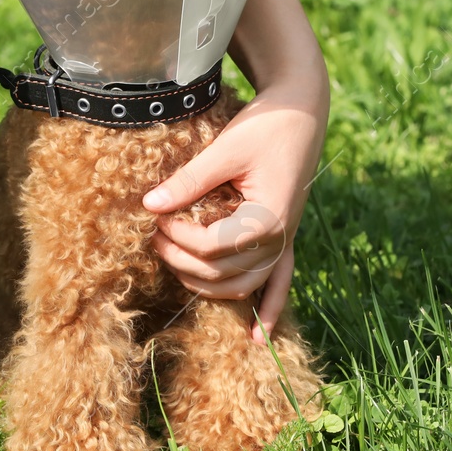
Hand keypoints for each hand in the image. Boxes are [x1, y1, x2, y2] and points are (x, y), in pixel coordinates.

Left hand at [144, 76, 327, 341]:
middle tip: (154, 235)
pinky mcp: (284, 237)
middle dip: (182, 260)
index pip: (213, 248)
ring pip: (244, 286)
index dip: (178, 238)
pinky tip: (259, 338)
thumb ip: (190, 180)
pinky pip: (280, 283)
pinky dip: (269, 310)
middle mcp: (281, 238)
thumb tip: (149, 205)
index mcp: (269, 218)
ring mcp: (285, 241)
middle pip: (224, 273)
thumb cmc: (266, 125)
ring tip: (174, 263)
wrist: (302, 112)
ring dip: (207, 285)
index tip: (156, 218)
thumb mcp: (226, 148)